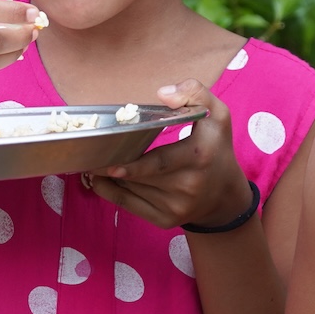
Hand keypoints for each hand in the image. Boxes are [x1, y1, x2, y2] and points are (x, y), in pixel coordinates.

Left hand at [83, 79, 252, 230]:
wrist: (225, 195)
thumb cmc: (215, 147)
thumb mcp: (215, 114)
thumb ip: (194, 92)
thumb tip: (162, 93)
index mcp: (199, 155)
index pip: (160, 162)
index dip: (134, 165)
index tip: (111, 163)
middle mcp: (188, 185)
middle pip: (140, 177)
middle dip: (112, 167)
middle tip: (90, 155)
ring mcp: (176, 207)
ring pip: (131, 191)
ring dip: (110, 177)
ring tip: (94, 163)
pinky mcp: (165, 220)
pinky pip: (129, 206)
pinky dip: (111, 193)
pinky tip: (100, 180)